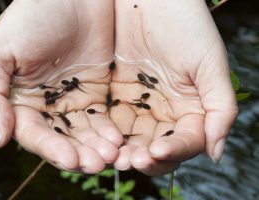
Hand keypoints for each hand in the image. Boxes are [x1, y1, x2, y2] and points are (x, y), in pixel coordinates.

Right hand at [0, 0, 121, 172]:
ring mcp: (74, 100)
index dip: (51, 149)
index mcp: (22, 101)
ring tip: (111, 155)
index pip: (35, 134)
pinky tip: (118, 140)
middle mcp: (48, 106)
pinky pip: (104, 118)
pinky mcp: (97, 92)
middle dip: (79, 154)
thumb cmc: (32, 16)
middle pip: (63, 140)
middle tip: (97, 163)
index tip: (69, 159)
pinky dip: (110, 131)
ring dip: (97, 148)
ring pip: (85, 134)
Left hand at [113, 0, 237, 174]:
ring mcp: (140, 104)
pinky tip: (100, 140)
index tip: (157, 152)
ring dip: (124, 151)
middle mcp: (165, 110)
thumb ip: (219, 109)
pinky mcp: (117, 95)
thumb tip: (216, 153)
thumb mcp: (209, 64)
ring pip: (132, 138)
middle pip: (157, 147)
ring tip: (113, 157)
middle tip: (130, 161)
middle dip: (145, 157)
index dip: (174, 150)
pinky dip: (107, 134)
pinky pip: (112, 121)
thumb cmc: (185, 25)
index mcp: (190, 107)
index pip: (185, 141)